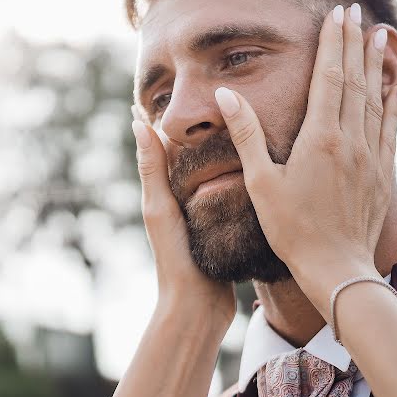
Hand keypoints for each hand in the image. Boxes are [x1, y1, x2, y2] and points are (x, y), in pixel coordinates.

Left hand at [131, 110, 235, 335]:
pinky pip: (230, 195)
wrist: (197, 307)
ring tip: (240, 122)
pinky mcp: (223, 228)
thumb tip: (138, 123)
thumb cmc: (175, 259)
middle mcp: (182, 201)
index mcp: (164, 193)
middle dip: (198, 130)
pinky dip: (239, 178)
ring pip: (213, 173)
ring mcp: (204, 215)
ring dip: (221, 151)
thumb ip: (152, 170)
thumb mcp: (161, 209)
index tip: (171, 89)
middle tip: (215, 97)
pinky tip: (258, 167)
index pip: (163, 146)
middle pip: (189, 157)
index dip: (164, 120)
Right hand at [213, 4, 396, 317]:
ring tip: (379, 36)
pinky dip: (394, 102)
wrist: (336, 267)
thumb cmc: (291, 229)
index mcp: (319, 139)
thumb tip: (226, 95)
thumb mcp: (260, 183)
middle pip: (354, 80)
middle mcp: (350, 140)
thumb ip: (247, 135)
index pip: (328, 78)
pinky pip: (390, 128)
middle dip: (354, 43)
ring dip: (376, 65)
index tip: (335, 15)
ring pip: (376, 99)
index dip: (332, 43)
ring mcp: (370, 156)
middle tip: (355, 13)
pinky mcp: (380, 172)